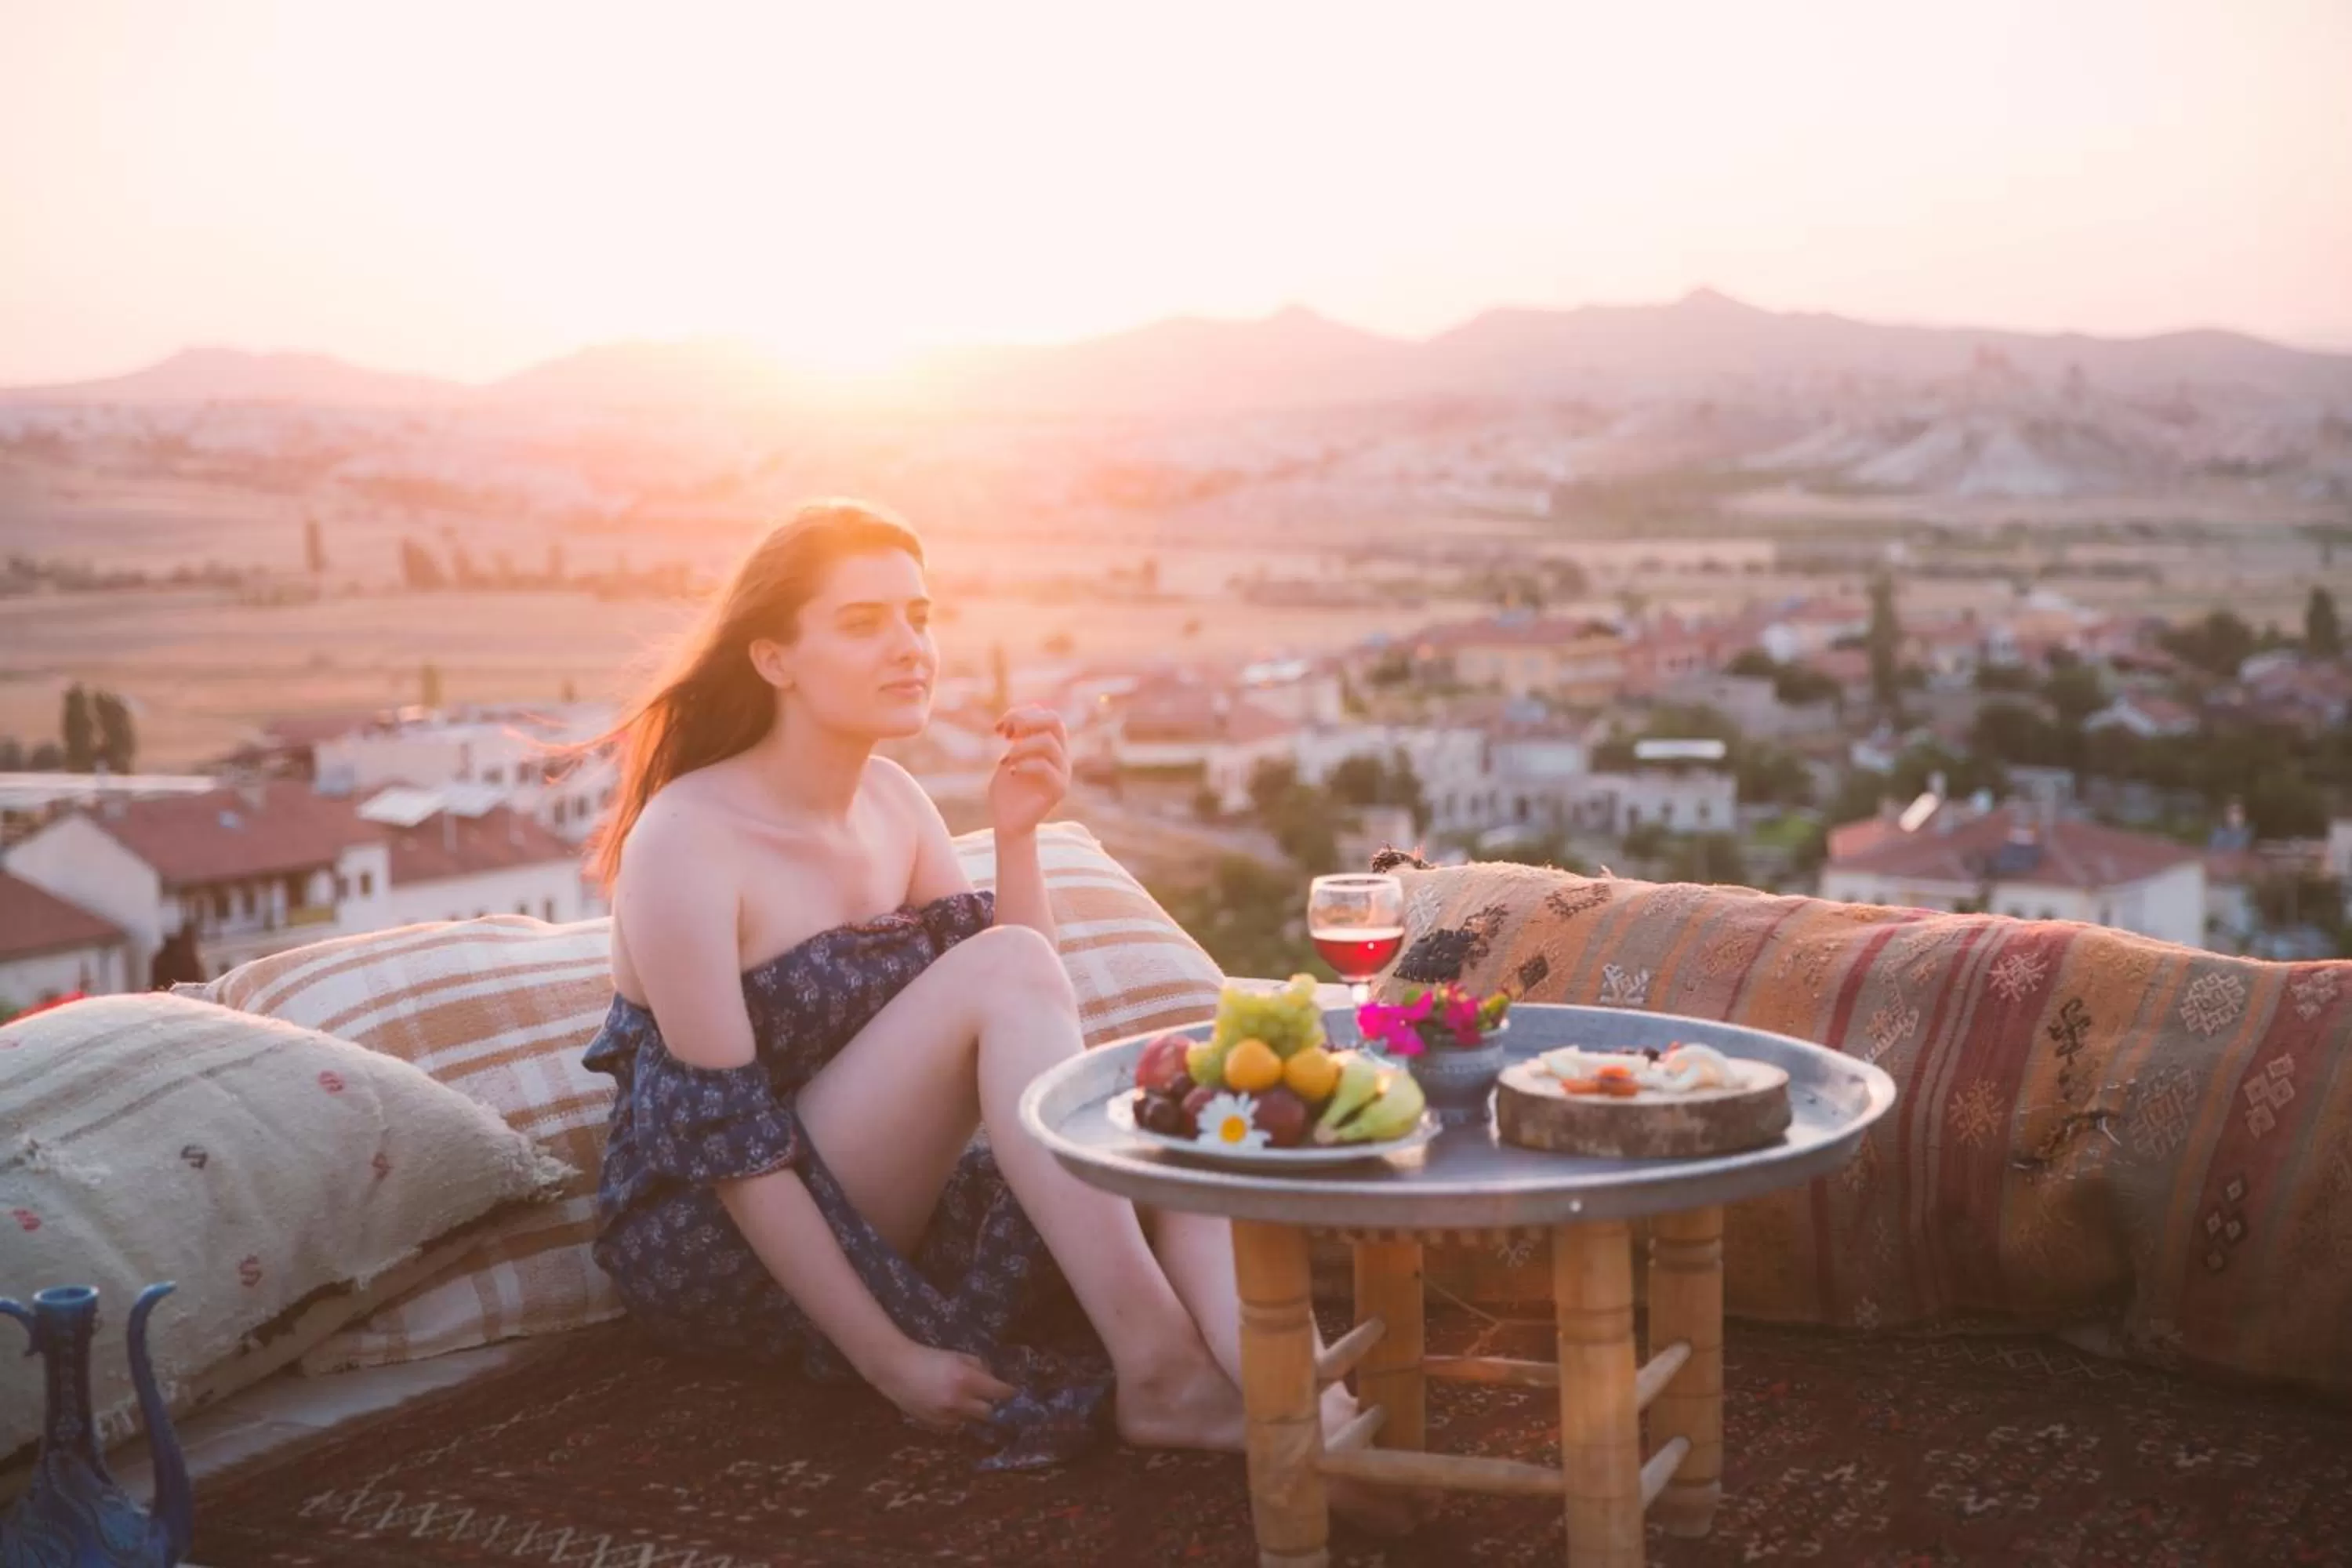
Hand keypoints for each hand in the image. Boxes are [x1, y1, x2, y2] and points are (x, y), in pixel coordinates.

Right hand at [870, 1341, 1018, 1431]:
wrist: (896, 1370)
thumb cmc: (928, 1357)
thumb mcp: (957, 1356)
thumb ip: (978, 1367)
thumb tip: (992, 1379)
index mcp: (965, 1380)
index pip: (998, 1392)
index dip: (1008, 1392)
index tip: (1013, 1392)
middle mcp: (958, 1401)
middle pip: (988, 1412)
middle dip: (989, 1404)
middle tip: (985, 1397)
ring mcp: (946, 1416)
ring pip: (970, 1420)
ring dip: (970, 1411)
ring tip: (958, 1398)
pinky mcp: (935, 1425)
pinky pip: (954, 1425)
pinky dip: (955, 1417)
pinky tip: (945, 1405)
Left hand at [988, 705, 1069, 838]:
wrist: (1008, 823)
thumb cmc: (1006, 791)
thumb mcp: (1008, 758)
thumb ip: (1016, 739)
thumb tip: (1017, 717)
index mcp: (1050, 746)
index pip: (1046, 715)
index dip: (1021, 714)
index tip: (999, 729)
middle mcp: (1060, 756)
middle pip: (1055, 720)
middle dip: (1026, 720)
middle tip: (1007, 734)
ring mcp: (1062, 772)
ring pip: (1048, 742)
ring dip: (1021, 746)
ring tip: (1005, 759)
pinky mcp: (1059, 789)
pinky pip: (1045, 767)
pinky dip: (1024, 764)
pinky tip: (1010, 772)